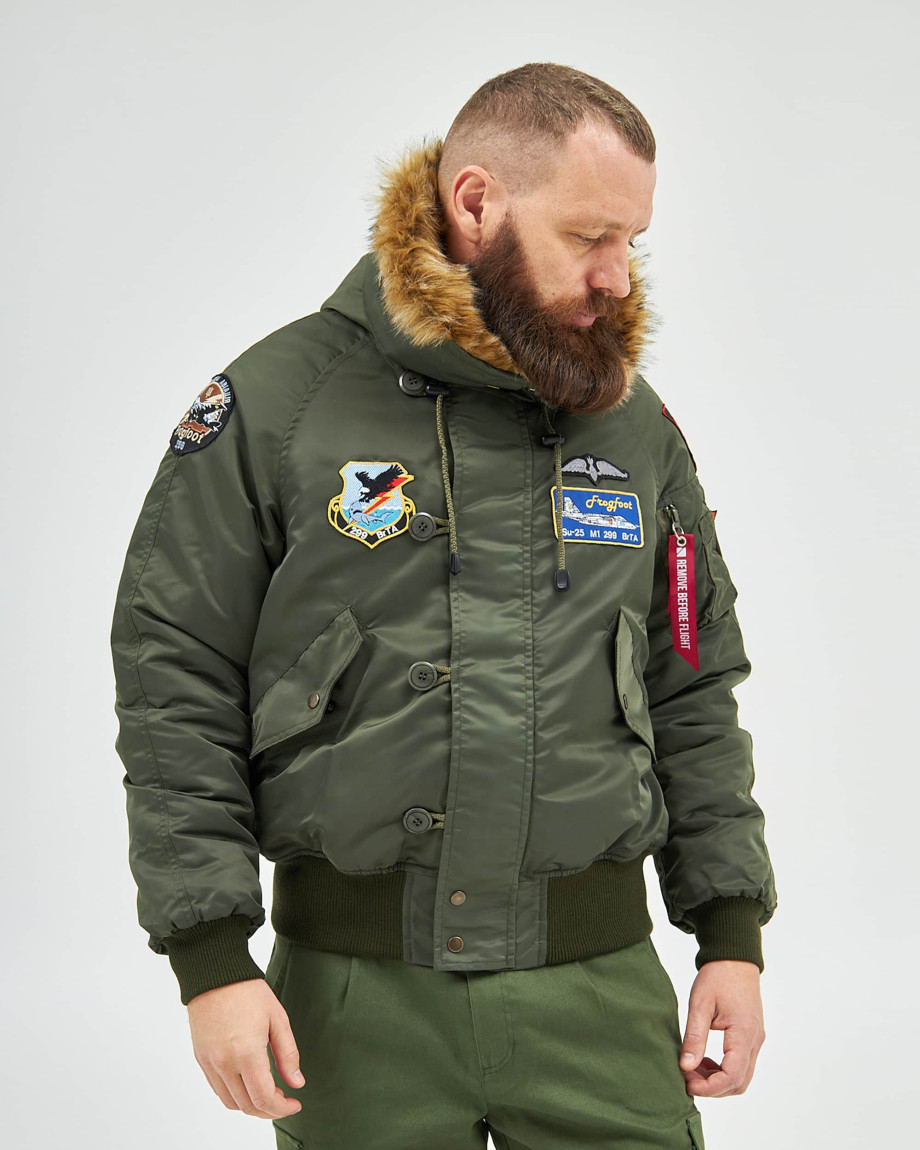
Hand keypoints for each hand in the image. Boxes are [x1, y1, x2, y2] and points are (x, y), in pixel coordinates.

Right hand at [187, 978, 304, 1117]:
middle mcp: (224, 1064)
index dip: (282, 1108)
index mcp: (246, 1053)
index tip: (295, 1103)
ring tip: (268, 1093)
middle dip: (269, 1110)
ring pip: (231, 1102)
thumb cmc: (248, 992)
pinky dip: (235, 1096)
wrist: (214, 975)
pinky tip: (248, 1083)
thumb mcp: (278, 1018)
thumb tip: (297, 1083)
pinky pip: (218, 1089)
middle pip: (247, 1106)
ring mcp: (210, 1063)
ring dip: (251, 1106)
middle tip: (285, 1100)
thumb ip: (288, 1054)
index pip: (264, 1098)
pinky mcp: (201, 1059)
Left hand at [679, 959, 764, 1096]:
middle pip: (739, 1082)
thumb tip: (686, 1067)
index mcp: (744, 1033)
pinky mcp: (752, 1037)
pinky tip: (704, 1061)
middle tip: (687, 1078)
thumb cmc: (717, 977)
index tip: (688, 1084)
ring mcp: (756, 1040)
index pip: (732, 1075)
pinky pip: (741, 1064)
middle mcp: (755, 1041)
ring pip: (742, 1076)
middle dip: (713, 1087)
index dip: (710, 1087)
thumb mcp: (699, 1005)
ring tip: (693, 1069)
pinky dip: (724, 1070)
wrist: (734, 959)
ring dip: (718, 1081)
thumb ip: (694, 1037)